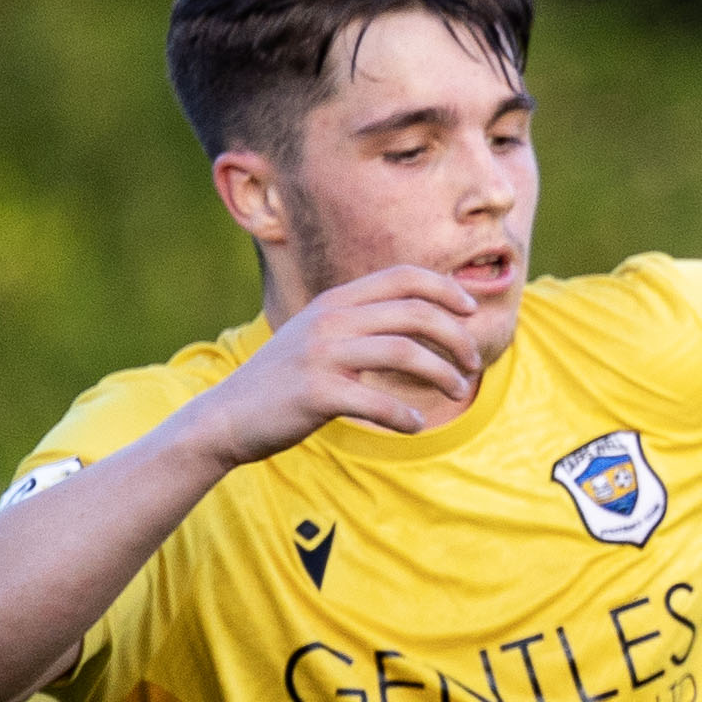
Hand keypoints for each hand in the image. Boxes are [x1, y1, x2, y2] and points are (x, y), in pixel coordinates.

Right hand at [184, 268, 487, 460]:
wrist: (228, 414)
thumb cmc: (286, 380)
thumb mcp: (320, 336)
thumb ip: (360, 323)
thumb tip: (419, 318)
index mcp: (334, 302)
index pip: (402, 277)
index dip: (444, 288)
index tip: (471, 309)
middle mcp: (329, 320)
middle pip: (414, 314)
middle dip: (456, 337)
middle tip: (472, 363)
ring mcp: (321, 355)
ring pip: (405, 353)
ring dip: (443, 375)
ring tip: (458, 393)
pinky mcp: (317, 393)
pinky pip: (379, 403)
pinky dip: (406, 416)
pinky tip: (415, 425)